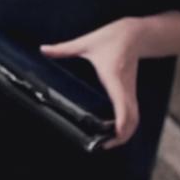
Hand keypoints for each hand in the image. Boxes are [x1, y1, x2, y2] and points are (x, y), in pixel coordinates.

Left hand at [40, 18, 141, 147]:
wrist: (136, 34)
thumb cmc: (113, 37)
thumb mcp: (86, 42)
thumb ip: (64, 48)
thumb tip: (43, 49)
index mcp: (114, 77)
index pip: (123, 105)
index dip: (121, 123)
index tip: (114, 136)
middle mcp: (124, 88)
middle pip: (132, 119)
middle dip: (123, 136)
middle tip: (104, 146)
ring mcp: (129, 91)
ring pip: (135, 118)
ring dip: (126, 133)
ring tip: (108, 142)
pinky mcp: (130, 91)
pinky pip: (132, 112)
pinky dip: (127, 124)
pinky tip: (115, 129)